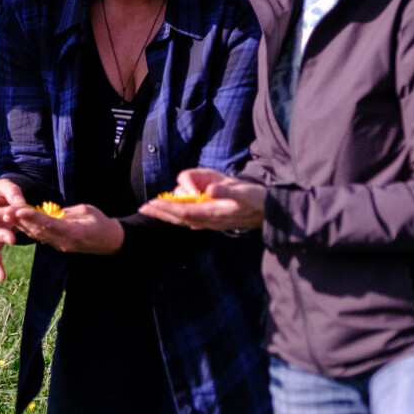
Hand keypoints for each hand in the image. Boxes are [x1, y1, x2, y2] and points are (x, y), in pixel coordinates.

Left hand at [10, 201, 125, 254]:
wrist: (110, 242)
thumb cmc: (101, 223)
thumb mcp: (86, 211)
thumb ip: (66, 212)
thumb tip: (49, 211)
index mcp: (74, 232)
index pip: (49, 224)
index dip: (32, 217)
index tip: (19, 210)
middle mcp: (64, 242)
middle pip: (39, 231)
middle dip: (21, 221)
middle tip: (5, 211)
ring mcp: (61, 246)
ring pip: (37, 235)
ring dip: (21, 226)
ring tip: (6, 216)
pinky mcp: (59, 246)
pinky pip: (41, 237)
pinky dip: (28, 230)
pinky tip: (17, 223)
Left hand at [137, 167, 266, 232]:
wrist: (270, 212)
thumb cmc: (256, 198)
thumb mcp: (243, 191)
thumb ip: (225, 190)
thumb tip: (208, 190)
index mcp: (214, 213)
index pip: (184, 212)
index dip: (167, 208)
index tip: (152, 203)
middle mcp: (210, 221)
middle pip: (180, 218)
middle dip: (161, 213)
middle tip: (143, 208)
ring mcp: (212, 223)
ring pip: (184, 220)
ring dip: (168, 215)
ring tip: (154, 208)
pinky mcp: (215, 221)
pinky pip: (192, 220)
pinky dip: (180, 217)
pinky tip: (174, 214)